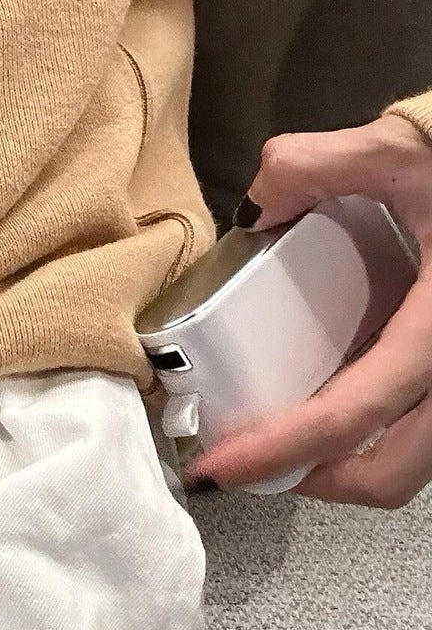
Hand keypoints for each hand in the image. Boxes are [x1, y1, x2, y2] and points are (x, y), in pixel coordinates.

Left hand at [180, 114, 431, 506]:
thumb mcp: (398, 150)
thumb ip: (310, 166)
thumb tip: (252, 211)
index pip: (352, 415)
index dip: (279, 450)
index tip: (219, 465)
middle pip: (392, 474)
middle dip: (315, 479)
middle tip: (252, 461)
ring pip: (416, 463)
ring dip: (352, 464)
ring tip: (291, 435)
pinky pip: (428, 430)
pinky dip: (382, 434)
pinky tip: (344, 395)